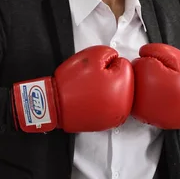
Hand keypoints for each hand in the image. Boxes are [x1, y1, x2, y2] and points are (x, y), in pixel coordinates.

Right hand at [11, 45, 133, 132]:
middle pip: (124, 82)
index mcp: (124, 86)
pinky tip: (90, 101)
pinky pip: (109, 109)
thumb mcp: (94, 55)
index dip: (109, 63)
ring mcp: (115, 117)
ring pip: (117, 96)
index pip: (125, 66)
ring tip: (91, 91)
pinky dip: (102, 104)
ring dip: (108, 91)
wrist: (54, 104)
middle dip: (111, 78)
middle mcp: (124, 105)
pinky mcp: (106, 125)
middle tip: (93, 80)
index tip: (98, 69)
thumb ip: (111, 54)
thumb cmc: (72, 82)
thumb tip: (117, 60)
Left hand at [131, 43, 179, 128]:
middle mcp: (141, 98)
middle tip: (166, 79)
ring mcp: (143, 112)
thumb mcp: (175, 56)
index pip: (136, 64)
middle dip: (146, 75)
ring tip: (165, 89)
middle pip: (133, 79)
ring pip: (135, 92)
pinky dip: (148, 100)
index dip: (151, 61)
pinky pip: (140, 105)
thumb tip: (140, 53)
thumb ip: (153, 49)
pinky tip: (162, 99)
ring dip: (146, 88)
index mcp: (146, 79)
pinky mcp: (147, 120)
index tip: (164, 67)